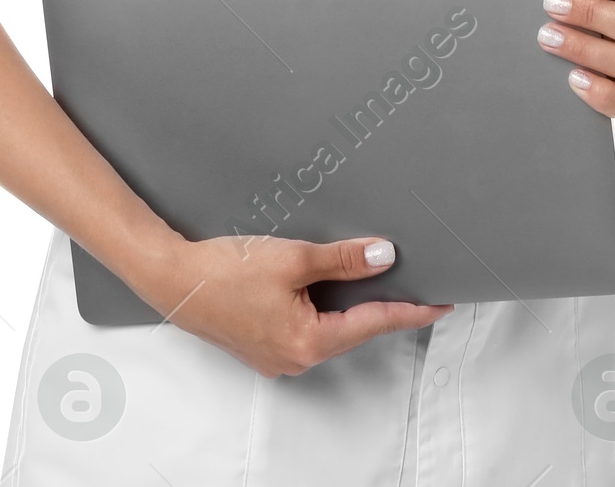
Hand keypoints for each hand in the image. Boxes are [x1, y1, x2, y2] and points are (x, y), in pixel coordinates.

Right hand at [137, 232, 452, 377]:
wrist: (174, 279)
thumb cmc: (225, 271)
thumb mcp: (293, 258)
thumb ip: (342, 259)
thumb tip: (383, 258)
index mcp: (310, 341)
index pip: (375, 323)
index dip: (411, 310)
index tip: (441, 304)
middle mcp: (297, 357)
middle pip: (353, 326)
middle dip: (379, 302)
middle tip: (411, 280)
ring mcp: (278, 354)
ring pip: (328, 325)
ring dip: (347, 301)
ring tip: (366, 273)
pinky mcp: (263, 343)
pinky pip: (305, 324)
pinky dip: (321, 304)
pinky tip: (322, 282)